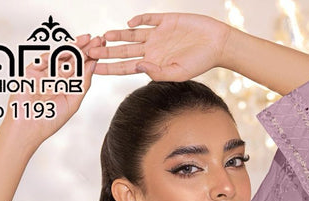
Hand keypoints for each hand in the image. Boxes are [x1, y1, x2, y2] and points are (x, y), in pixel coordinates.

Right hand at [2, 33, 102, 146]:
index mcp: (67, 87)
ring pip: (59, 56)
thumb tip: (93, 65)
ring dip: (72, 47)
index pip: (80, 68)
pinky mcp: (32, 72)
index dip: (91, 57)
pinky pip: (44, 60)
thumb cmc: (50, 120)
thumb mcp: (73, 102)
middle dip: (84, 48)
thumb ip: (83, 84)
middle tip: (97, 40)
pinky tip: (68, 50)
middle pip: (72, 59)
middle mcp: (56, 78)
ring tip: (86, 40)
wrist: (29, 127)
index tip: (102, 48)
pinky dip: (55, 54)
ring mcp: (44, 74)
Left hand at [88, 12, 229, 80]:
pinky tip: (130, 22)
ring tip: (104, 36)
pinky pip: (148, 18)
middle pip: (124, 51)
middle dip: (108, 52)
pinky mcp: (166, 20)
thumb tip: (139, 67)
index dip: (110, 68)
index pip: (126, 67)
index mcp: (153, 64)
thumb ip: (158, 73)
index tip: (95, 69)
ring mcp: (157, 34)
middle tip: (91, 51)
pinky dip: (139, 19)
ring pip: (132, 35)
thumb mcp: (178, 74)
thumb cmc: (200, 63)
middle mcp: (152, 49)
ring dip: (118, 35)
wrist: (217, 44)